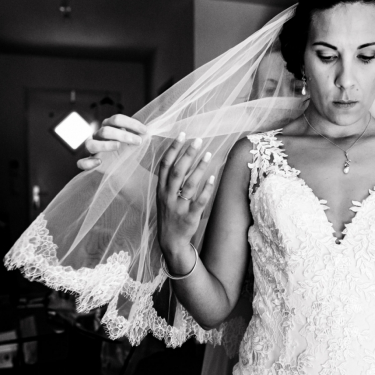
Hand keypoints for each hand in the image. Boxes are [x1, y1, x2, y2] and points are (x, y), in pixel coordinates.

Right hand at [77, 114, 147, 170]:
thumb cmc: (129, 151)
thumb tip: (151, 129)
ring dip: (105, 144)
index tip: (145, 130)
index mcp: (110, 127)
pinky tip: (99, 162)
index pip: (116, 119)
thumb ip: (141, 134)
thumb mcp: (136, 142)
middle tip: (139, 141)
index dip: (131, 123)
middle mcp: (99, 136)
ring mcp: (93, 150)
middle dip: (123, 135)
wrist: (124, 169)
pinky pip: (81, 162)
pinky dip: (88, 162)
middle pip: (105, 130)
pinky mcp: (90, 163)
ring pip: (91, 144)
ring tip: (119, 146)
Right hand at [157, 132, 214, 256]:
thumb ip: (170, 178)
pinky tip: (213, 177)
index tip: (182, 134)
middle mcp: (168, 196)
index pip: (165, 165)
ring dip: (199, 168)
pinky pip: (199, 201)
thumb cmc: (169, 213)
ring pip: (189, 184)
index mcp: (161, 189)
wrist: (170, 241)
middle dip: (187, 154)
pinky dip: (206, 189)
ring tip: (208, 154)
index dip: (173, 149)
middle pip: (177, 171)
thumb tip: (181, 155)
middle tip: (198, 141)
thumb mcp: (163, 195)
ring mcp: (179, 207)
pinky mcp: (190, 217)